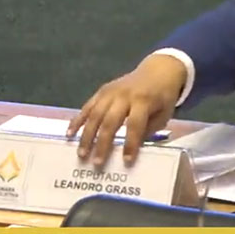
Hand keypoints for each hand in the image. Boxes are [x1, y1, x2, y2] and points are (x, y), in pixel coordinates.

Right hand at [66, 54, 186, 165]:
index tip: (127, 161)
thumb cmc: (163, 96)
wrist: (159, 70)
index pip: (135, 125)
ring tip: (82, 153)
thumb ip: (148, 130)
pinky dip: (77, 120)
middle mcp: (124, 95)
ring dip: (87, 135)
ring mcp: (111, 92)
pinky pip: (87, 106)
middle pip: (110, 121)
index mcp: (143, 100)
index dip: (131, 144)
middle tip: (97, 163)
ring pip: (95, 115)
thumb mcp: (164, 114)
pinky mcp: (102, 90)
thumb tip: (131, 149)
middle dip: (103, 143)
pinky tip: (70, 134)